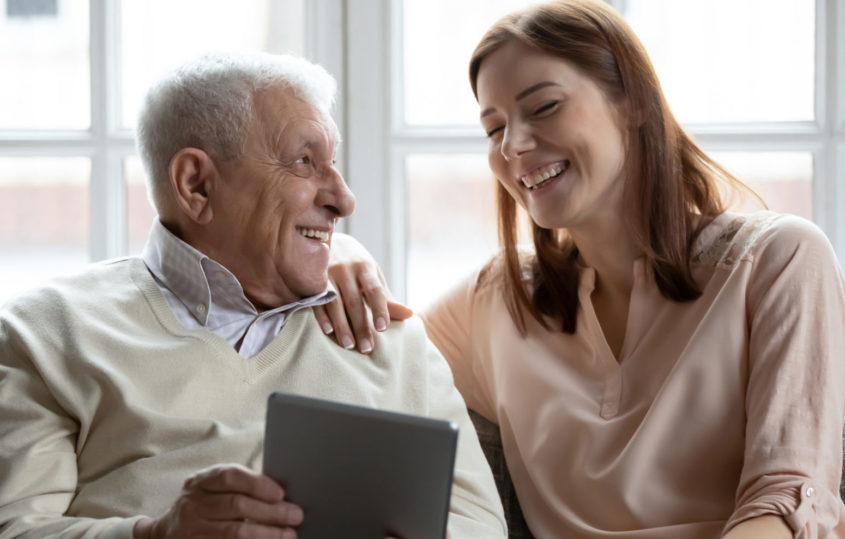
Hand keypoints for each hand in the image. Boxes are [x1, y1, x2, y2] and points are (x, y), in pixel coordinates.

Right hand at [133, 464, 302, 538]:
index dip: (258, 484)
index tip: (281, 494)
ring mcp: (191, 530)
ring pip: (234, 532)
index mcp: (200, 482)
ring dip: (266, 534)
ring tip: (288, 534)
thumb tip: (281, 495)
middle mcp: (192, 504)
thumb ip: (240, 487)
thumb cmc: (204, 506)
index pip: (229, 477)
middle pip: (236, 505)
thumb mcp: (213, 490)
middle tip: (295, 515)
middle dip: (271, 511)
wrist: (166, 534)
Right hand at [315, 233, 412, 353]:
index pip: (374, 290)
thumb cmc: (356, 264)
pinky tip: (328, 331)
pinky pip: (316, 300)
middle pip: (354, 301)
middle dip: (360, 326)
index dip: (379, 309)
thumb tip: (409, 315)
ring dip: (341, 325)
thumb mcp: (372, 275)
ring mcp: (326, 274)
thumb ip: (386, 297)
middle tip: (367, 348)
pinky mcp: (311, 281)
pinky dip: (322, 316)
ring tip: (349, 345)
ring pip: (334, 302)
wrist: (327, 239)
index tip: (383, 328)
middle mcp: (345, 269)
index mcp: (364, 267)